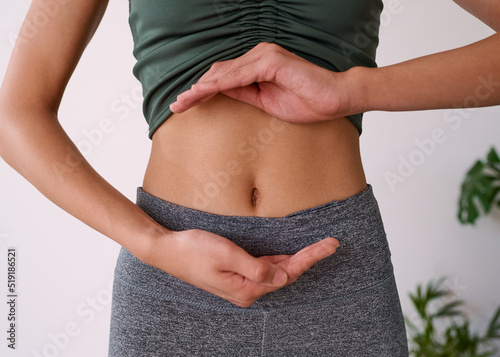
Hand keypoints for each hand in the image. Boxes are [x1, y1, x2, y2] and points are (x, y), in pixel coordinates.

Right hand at [145, 228, 338, 307]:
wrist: (167, 250)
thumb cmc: (194, 250)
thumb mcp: (226, 255)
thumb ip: (256, 267)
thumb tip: (283, 277)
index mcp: (246, 289)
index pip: (287, 273)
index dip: (310, 258)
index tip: (330, 245)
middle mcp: (247, 291)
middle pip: (286, 274)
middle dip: (309, 258)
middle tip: (330, 243)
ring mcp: (241, 284)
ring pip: (277, 272)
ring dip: (297, 260)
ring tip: (318, 248)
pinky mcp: (236, 275)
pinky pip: (265, 269)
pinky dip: (280, 261)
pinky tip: (290, 255)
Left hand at [170, 42, 355, 123]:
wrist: (334, 99)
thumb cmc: (306, 101)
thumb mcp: (266, 101)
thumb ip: (244, 93)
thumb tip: (221, 93)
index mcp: (258, 64)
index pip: (224, 77)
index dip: (203, 91)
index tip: (186, 105)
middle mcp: (259, 55)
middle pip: (219, 72)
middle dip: (196, 90)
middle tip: (176, 105)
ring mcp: (265, 56)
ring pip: (224, 73)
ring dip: (201, 88)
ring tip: (183, 102)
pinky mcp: (271, 61)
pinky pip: (240, 75)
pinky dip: (220, 85)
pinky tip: (203, 94)